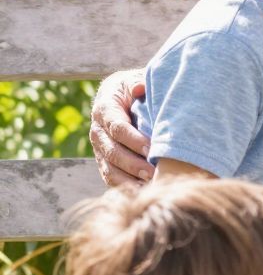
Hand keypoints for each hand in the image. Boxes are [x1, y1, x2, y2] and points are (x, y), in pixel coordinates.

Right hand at [90, 71, 152, 187]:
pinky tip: (145, 193)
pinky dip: (127, 189)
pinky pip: (112, 180)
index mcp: (104, 110)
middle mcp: (97, 131)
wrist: (124, 98)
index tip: (152, 148)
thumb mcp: (134, 80)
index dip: (134, 139)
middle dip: (133, 164)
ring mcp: (99, 150)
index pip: (117, 127)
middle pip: (112, 152)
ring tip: (150, 186)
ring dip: (130, 180)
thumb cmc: (135, 89)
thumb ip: (138, 83)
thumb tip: (140, 88)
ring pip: (110, 170)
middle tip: (153, 172)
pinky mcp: (105, 163)